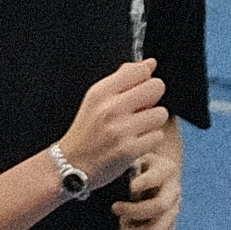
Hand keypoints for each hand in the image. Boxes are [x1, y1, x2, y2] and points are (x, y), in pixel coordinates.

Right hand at [51, 55, 172, 201]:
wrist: (69, 165)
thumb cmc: (86, 132)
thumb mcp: (96, 100)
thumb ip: (123, 78)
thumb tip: (149, 64)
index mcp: (101, 92)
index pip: (140, 71)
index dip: (144, 81)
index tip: (136, 91)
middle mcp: (110, 108)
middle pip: (156, 87)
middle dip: (152, 99)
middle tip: (139, 111)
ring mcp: (120, 130)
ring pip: (160, 113)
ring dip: (152, 122)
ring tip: (136, 129)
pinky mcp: (129, 149)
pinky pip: (158, 136)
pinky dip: (149, 141)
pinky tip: (135, 143)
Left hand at [118, 128, 184, 229]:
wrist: (149, 178)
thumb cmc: (133, 169)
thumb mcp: (131, 159)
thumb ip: (126, 163)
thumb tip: (114, 173)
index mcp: (166, 170)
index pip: (156, 177)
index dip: (141, 184)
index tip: (127, 188)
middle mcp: (173, 191)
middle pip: (158, 207)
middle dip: (132, 212)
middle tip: (116, 209)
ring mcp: (173, 213)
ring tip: (121, 226)